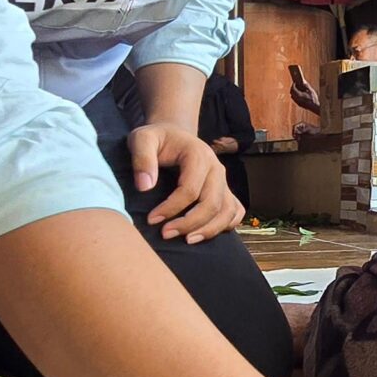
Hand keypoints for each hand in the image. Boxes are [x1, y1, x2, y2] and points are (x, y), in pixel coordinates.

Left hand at [129, 121, 243, 242]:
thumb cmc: (157, 139)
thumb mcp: (142, 139)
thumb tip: (144, 187)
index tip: (151, 220)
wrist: (174, 135)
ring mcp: (223, 181)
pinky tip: (206, 233)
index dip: (171, 208)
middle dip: (189, 223)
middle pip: (211, 204)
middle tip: (165, 234)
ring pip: (226, 211)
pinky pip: (235, 212)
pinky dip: (225, 226)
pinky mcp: (225, 190)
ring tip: (187, 241)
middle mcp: (216, 168)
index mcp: (198, 155)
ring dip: (209, 230)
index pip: (190, 189)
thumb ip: (142, 158)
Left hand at [289, 73, 324, 116]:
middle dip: (292, 88)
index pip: (293, 89)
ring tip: (296, 89)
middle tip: (294, 85)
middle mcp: (297, 99)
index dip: (293, 85)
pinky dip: (295, 96)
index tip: (294, 83)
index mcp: (299, 95)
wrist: (315, 107)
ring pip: (292, 97)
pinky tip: (298, 95)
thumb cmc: (314, 99)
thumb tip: (304, 82)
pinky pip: (294, 100)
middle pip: (291, 93)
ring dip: (293, 92)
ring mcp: (298, 102)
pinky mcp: (299, 105)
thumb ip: (307, 86)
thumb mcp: (311, 91)